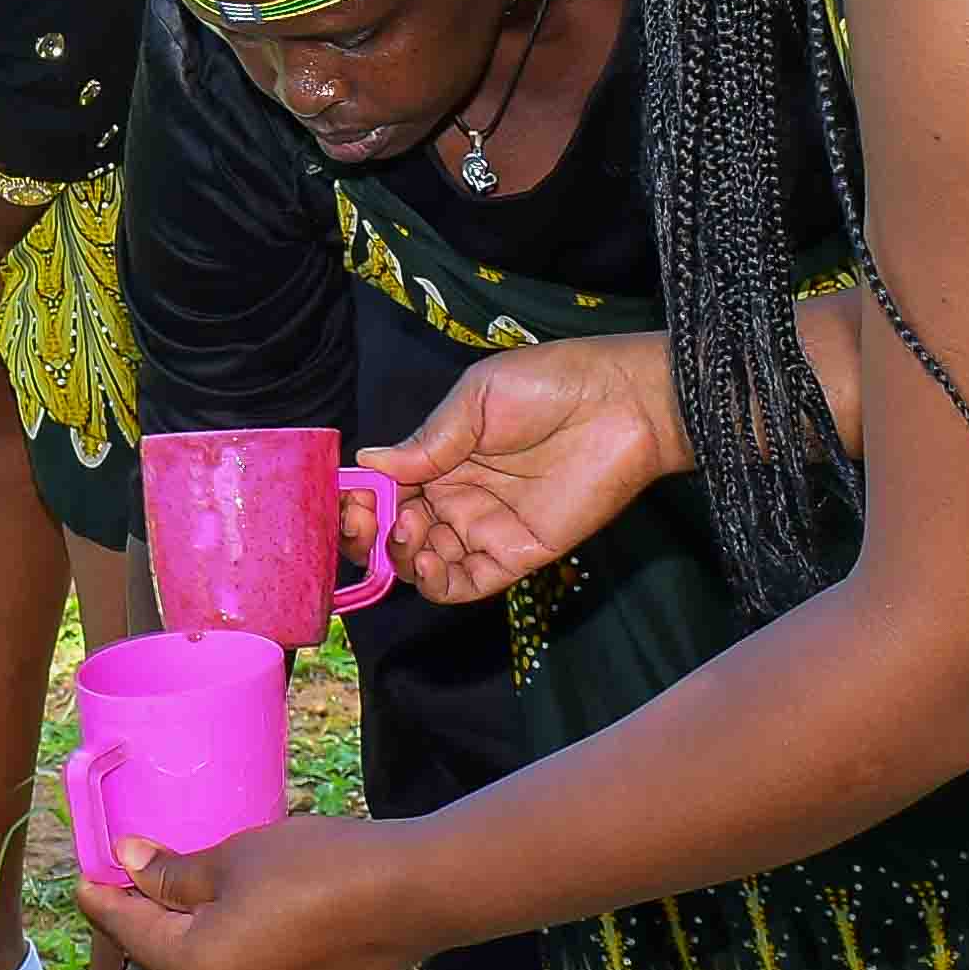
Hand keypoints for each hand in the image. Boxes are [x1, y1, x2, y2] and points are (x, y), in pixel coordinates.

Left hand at [76, 816, 421, 969]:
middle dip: (146, 938)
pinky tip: (245, 948)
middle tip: (147, 892)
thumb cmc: (320, 866)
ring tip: (196, 925)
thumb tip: (127, 861)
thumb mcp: (235, 857)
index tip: (86, 880)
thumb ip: (173, 873)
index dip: (103, 902)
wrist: (409, 897)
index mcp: (195, 967)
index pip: (129, 934)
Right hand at [369, 332, 690, 601]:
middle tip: (365, 523)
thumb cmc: (550, 385)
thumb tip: (367, 465)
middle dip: (369, 533)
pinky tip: (425, 563)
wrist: (622, 405)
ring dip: (399, 557)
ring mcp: (485, 528)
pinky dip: (436, 584)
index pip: (387, 489)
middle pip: (396, 531)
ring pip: (423, 562)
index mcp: (442, 456)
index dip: (360, 499)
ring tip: (405, 536)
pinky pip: (466, 583)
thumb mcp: (476, 399)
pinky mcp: (516, 555)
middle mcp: (457, 496)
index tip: (346, 499)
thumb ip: (427, 440)